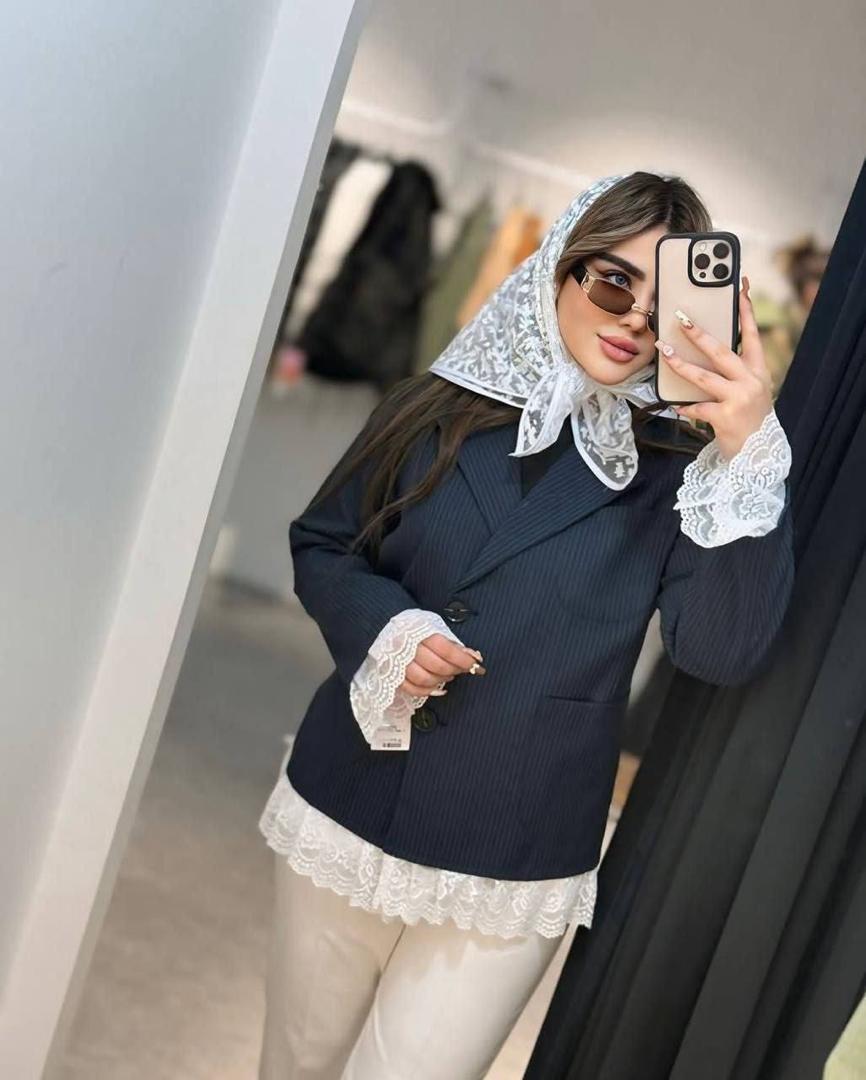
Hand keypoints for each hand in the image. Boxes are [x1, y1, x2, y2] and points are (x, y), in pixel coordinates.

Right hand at [399, 634, 484, 696]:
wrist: (386, 625)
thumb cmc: (414, 627)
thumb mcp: (434, 627)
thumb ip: (452, 642)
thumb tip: (473, 655)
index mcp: (419, 633)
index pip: (446, 650)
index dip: (464, 659)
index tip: (476, 663)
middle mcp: (408, 648)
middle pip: (437, 666)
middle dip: (455, 670)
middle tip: (463, 669)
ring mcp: (399, 663)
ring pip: (424, 679)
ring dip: (441, 680)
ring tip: (449, 676)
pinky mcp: (392, 675)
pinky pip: (411, 688)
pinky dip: (426, 691)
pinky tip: (437, 689)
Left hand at [655, 275, 774, 460]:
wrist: (758, 457)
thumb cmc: (748, 420)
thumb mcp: (750, 392)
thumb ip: (733, 373)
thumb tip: (704, 352)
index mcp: (758, 372)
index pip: (751, 335)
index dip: (745, 310)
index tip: (739, 286)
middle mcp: (751, 382)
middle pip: (721, 351)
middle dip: (698, 333)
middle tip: (680, 318)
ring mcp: (739, 399)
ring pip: (703, 376)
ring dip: (679, 363)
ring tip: (663, 352)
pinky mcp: (725, 417)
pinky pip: (697, 407)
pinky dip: (684, 406)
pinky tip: (675, 405)